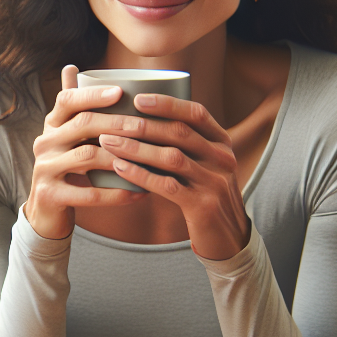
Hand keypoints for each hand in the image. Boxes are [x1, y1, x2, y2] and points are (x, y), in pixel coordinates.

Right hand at [24, 65, 147, 239]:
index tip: (120, 92)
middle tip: (145, 126)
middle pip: (82, 124)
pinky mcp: (50, 195)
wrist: (46, 210)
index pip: (67, 100)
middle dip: (117, 123)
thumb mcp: (66, 136)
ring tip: (148, 158)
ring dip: (121, 156)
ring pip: (87, 156)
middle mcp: (44, 142)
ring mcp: (44, 168)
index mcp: (51, 124)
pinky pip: (88, 193)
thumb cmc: (67, 168)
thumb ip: (73, 107)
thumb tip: (72, 66)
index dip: (93, 94)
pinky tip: (139, 193)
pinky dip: (117, 194)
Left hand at [99, 93, 249, 259]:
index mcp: (222, 143)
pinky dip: (141, 175)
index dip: (167, 104)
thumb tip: (143, 118)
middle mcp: (222, 158)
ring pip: (172, 158)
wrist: (229, 238)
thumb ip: (185, 145)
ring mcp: (215, 182)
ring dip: (136, 148)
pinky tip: (119, 168)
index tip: (137, 98)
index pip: (196, 114)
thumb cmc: (204, 195)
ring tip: (107, 142)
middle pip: (180, 133)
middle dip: (142, 125)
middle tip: (110, 122)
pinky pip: (167, 186)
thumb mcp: (204, 165)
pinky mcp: (203, 206)